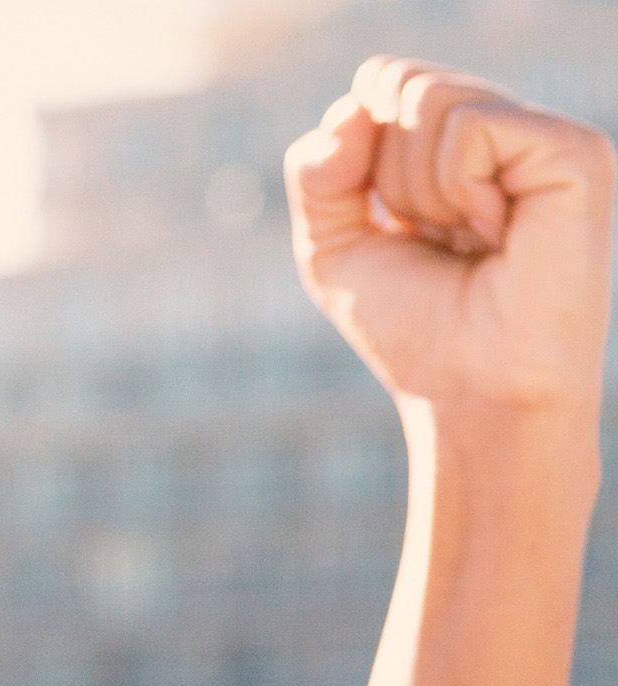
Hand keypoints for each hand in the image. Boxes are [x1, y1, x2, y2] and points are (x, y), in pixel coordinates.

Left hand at [284, 56, 613, 411]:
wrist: (471, 395)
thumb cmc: (413, 332)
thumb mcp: (333, 249)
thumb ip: (318, 172)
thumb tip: (353, 105)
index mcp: (459, 146)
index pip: (380, 84)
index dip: (356, 155)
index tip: (395, 227)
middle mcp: (506, 130)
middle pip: (398, 86)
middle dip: (387, 180)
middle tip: (435, 241)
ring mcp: (544, 135)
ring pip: (429, 99)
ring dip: (420, 191)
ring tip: (470, 242)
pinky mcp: (573, 150)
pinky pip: (471, 126)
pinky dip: (457, 190)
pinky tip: (497, 234)